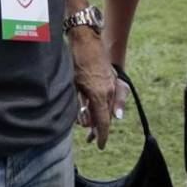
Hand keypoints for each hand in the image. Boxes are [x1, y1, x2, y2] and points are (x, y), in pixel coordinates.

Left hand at [70, 28, 117, 147]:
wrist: (87, 39)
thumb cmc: (77, 61)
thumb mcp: (74, 85)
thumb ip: (81, 104)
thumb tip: (86, 120)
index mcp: (99, 95)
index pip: (103, 122)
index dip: (102, 136)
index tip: (100, 146)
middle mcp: (108, 91)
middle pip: (106, 116)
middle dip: (98, 128)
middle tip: (89, 138)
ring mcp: (112, 84)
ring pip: (108, 107)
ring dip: (100, 116)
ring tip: (89, 122)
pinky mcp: (111, 78)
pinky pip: (110, 97)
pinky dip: (103, 105)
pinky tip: (94, 106)